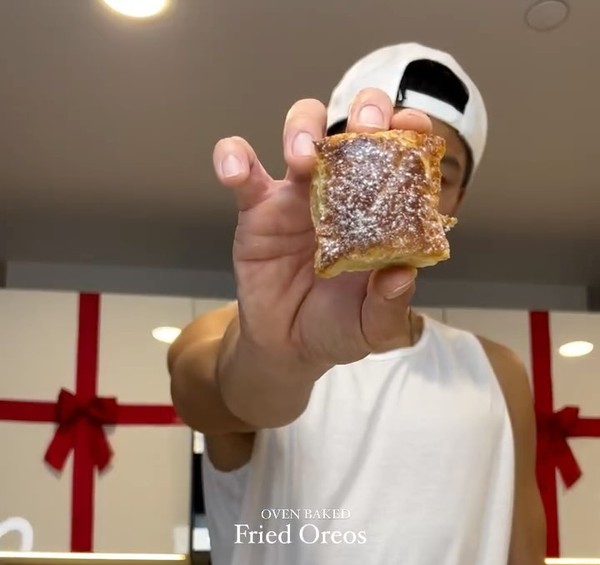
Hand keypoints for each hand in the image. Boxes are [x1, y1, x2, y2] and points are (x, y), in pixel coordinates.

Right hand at [213, 92, 431, 370]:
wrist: (287, 348)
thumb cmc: (338, 328)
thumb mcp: (374, 327)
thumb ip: (391, 305)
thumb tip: (402, 275)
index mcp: (380, 210)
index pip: (401, 155)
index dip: (409, 130)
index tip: (411, 127)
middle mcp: (343, 190)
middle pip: (355, 127)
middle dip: (365, 112)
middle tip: (365, 127)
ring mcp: (298, 194)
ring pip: (302, 130)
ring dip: (303, 127)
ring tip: (302, 156)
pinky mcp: (258, 209)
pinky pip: (242, 170)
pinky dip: (233, 157)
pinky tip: (235, 169)